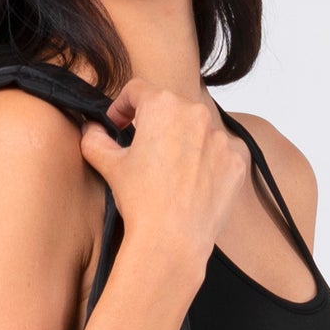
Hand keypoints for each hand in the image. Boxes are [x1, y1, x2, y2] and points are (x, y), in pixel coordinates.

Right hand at [79, 77, 248, 267]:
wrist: (172, 239)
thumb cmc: (142, 201)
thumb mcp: (109, 165)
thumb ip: (95, 139)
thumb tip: (91, 130)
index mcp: (162, 106)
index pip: (138, 90)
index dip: (122, 106)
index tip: (118, 124)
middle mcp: (196, 114)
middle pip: (171, 109)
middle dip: (155, 126)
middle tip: (144, 152)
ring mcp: (221, 137)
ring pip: (198, 131)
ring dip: (184, 143)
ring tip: (171, 173)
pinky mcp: (237, 160)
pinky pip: (221, 153)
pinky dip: (208, 162)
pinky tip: (194, 183)